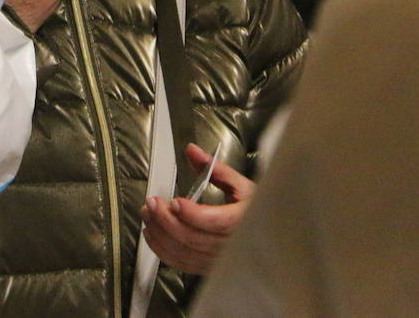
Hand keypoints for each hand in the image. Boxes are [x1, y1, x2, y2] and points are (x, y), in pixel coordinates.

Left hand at [139, 142, 254, 274]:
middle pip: (193, 238)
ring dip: (161, 234)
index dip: (192, 214)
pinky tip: (152, 234)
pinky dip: (163, 250)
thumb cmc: (256, 209)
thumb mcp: (240, 185)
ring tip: (148, 214)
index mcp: (243, 222)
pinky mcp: (208, 268)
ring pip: (184, 252)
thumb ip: (214, 168)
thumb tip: (191, 151)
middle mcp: (231, 246)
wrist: (270, 236)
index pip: (215, 222)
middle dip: (167, 220)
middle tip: (152, 203)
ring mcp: (219, 261)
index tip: (175, 200)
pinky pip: (182, 264)